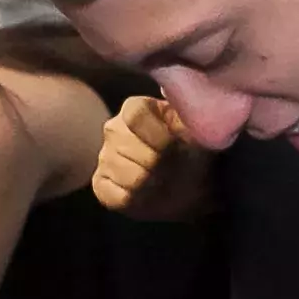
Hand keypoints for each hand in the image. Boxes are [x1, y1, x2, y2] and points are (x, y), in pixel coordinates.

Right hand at [93, 94, 217, 222]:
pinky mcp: (100, 184)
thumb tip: (175, 100)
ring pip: (126, 173)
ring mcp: (104, 157)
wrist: (194, 189)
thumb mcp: (197, 132)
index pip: (135, 115)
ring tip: (164, 181)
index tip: (177, 147)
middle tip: (174, 168)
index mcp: (137, 108)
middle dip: (158, 162)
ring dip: (151, 182)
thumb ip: (188, 114)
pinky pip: (117, 195)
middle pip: (130, 145)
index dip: (157, 135)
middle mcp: (114, 128)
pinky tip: (148, 194)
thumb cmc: (195, 155)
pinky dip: (138, 199)